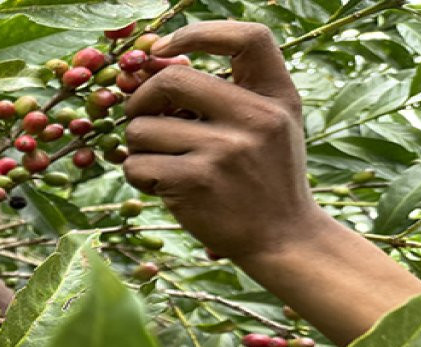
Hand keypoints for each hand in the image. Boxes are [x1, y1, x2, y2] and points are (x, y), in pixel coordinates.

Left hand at [124, 22, 333, 261]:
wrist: (284, 239)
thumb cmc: (268, 177)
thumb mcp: (274, 124)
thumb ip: (236, 92)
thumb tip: (162, 66)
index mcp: (276, 96)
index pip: (248, 38)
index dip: (199, 33)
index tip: (163, 49)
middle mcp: (254, 118)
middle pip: (171, 81)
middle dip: (143, 99)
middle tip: (142, 117)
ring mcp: (224, 150)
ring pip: (142, 129)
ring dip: (139, 148)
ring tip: (165, 164)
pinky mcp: (195, 182)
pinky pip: (136, 165)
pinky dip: (139, 176)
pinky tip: (163, 186)